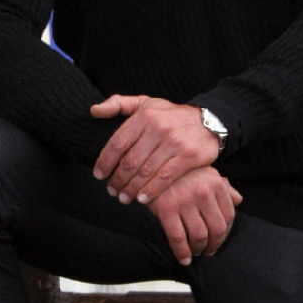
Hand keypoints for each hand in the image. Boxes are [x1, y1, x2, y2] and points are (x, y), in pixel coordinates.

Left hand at [90, 95, 220, 203]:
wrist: (210, 121)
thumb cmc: (170, 115)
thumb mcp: (145, 103)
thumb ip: (118, 104)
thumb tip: (93, 111)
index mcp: (144, 115)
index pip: (118, 143)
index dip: (105, 162)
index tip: (98, 174)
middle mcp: (158, 128)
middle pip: (130, 161)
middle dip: (117, 179)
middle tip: (111, 190)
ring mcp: (174, 143)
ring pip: (145, 172)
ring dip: (131, 189)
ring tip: (124, 197)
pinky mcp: (188, 156)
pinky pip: (164, 178)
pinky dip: (151, 191)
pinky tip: (142, 199)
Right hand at [147, 167, 241, 265]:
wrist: (153, 167)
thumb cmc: (182, 173)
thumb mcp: (206, 174)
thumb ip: (224, 187)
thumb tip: (238, 200)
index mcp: (216, 183)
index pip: (229, 215)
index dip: (226, 232)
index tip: (219, 239)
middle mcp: (203, 192)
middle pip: (217, 229)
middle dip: (214, 244)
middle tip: (209, 250)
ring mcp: (185, 201)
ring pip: (199, 236)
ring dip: (199, 249)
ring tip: (196, 251)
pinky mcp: (167, 209)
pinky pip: (178, 238)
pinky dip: (182, 253)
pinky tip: (184, 258)